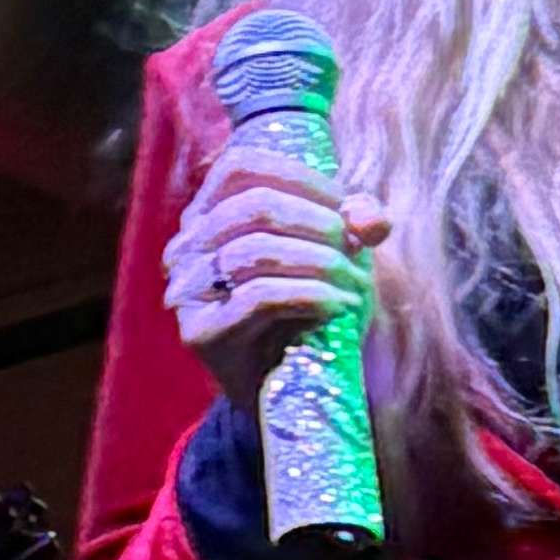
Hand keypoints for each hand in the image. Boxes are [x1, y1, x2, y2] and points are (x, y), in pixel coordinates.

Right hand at [163, 154, 386, 411]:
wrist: (289, 391)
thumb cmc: (310, 310)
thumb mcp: (337, 254)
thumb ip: (354, 223)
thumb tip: (372, 219)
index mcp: (208, 213)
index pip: (240, 167)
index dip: (300, 177)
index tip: (346, 207)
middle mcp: (187, 246)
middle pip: (253, 205)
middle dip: (318, 222)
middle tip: (355, 249)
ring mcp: (187, 290)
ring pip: (255, 250)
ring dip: (319, 261)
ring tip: (353, 283)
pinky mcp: (202, 333)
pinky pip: (259, 297)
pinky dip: (309, 295)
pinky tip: (337, 304)